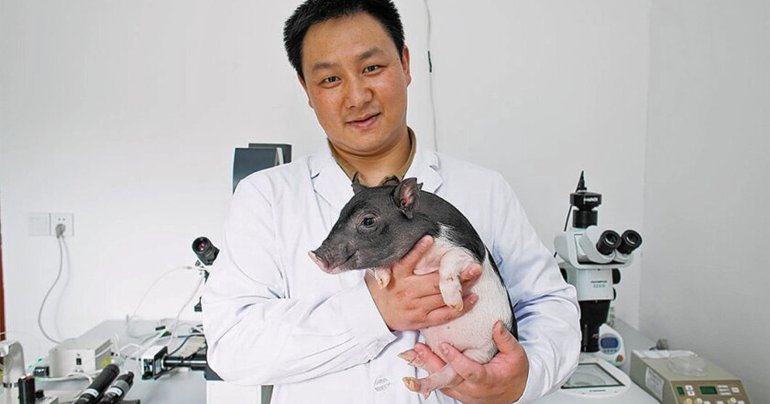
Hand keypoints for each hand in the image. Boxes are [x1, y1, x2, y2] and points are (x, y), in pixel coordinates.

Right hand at [366, 235, 481, 330]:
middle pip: (435, 281)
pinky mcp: (421, 320)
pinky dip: (460, 307)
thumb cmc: (382, 288)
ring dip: (462, 288)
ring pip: (442, 297)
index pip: (407, 261)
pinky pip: (444, 315)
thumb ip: (395, 258)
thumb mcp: (382, 271)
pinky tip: (472, 298)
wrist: (373, 316)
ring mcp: (415, 307)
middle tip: (474, 265)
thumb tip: (414, 241)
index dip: (418, 250)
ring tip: (475, 277)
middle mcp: (406, 291)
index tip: (429, 239)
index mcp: (397, 276)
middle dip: (457, 274)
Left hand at [401, 321, 528, 403]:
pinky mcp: (457, 392)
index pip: (469, 371)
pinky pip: (441, 383)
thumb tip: (496, 324)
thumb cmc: (514, 372)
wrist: (514, 392)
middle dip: (431, 364)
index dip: (456, 359)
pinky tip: (420, 358)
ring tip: (414, 350)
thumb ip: (505, 340)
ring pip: (441, 381)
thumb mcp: (517, 355)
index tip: (444, 346)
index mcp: (487, 379)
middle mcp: (472, 389)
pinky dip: (430, 370)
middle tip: (418, 349)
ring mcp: (463, 393)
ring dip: (427, 366)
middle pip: (448, 378)